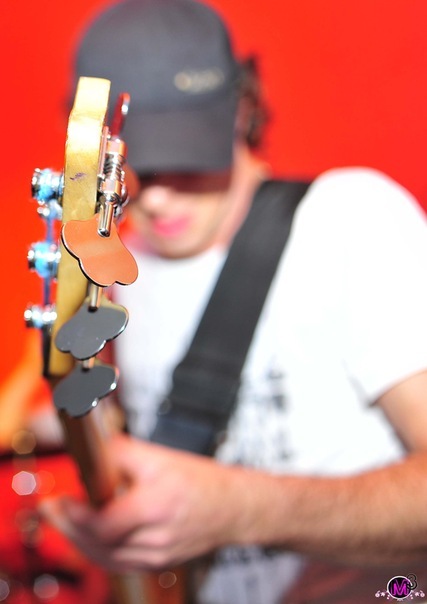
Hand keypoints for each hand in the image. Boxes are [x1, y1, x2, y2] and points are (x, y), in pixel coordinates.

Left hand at [39, 434, 251, 570]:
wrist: (233, 508)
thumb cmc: (202, 481)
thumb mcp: (159, 457)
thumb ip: (120, 452)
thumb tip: (89, 446)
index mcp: (158, 507)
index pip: (105, 524)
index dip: (76, 516)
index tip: (59, 500)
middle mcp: (156, 539)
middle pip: (97, 544)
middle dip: (67, 527)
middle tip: (51, 509)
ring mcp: (156, 557)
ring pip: (103, 558)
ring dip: (77, 540)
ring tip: (63, 520)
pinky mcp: (156, 565)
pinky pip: (117, 563)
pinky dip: (96, 550)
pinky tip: (86, 536)